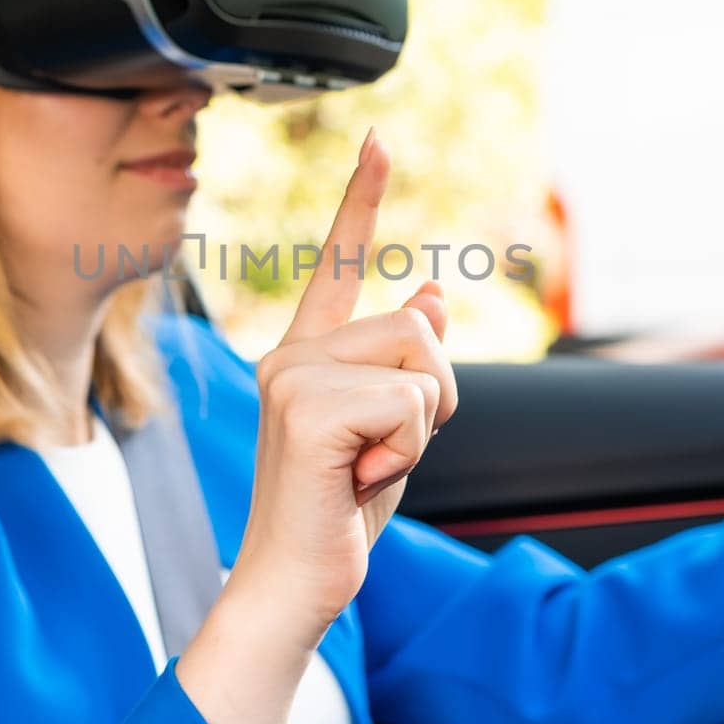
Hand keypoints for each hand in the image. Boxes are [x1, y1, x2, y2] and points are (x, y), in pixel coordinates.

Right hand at [173, 128, 456, 723]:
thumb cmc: (343, 507)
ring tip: (370, 464)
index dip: (362, 199)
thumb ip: (405, 363)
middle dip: (433, 396)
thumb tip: (428, 291)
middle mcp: (291, 353)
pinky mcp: (304, 408)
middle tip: (384, 451)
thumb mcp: (391, 427)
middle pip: (416, 325)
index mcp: (308, 352)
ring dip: (422, 424)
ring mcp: (290, 376)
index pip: (338, 263)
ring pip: (420, 358)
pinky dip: (407, 450)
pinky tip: (359, 479)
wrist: (298, 581)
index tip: (379, 141)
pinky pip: (410, 402)